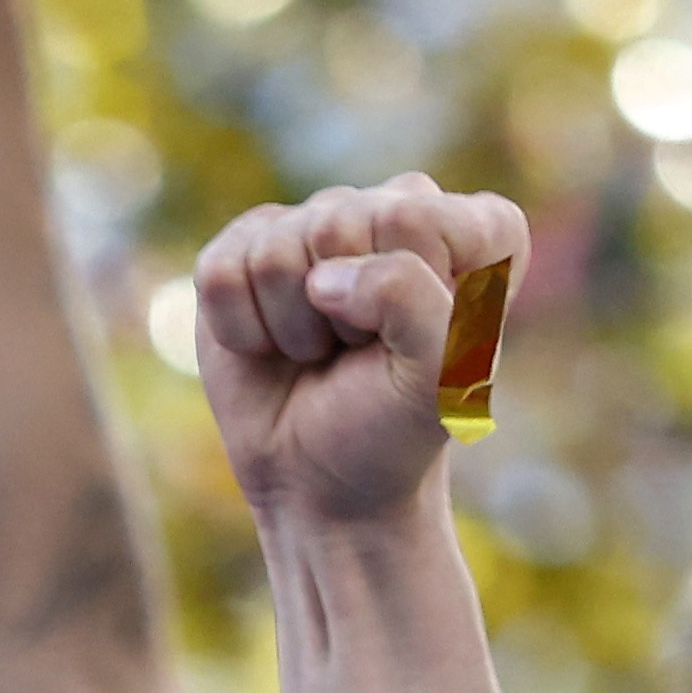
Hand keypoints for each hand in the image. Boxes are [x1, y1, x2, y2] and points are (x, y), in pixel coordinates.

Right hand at [182, 178, 515, 545]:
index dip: (400, 293)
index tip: (416, 344)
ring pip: (276, 249)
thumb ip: (412, 299)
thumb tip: (322, 277)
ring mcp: (315, 224)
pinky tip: (269, 347)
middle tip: (357, 351)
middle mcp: (393, 210)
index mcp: (469, 229)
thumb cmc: (392, 425)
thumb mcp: (439, 376)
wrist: (321, 482)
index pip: (411, 216)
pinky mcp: (246, 249)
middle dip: (341, 312)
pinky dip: (239, 329)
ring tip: (317, 352)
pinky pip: (222, 272)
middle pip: (337, 222)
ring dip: (291, 326)